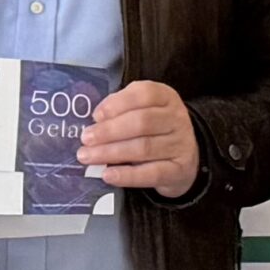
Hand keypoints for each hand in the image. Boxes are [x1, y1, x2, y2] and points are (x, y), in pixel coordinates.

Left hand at [77, 80, 199, 197]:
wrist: (183, 159)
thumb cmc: (153, 131)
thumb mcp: (141, 111)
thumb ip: (120, 108)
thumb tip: (97, 117)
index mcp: (166, 97)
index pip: (145, 94)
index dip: (118, 104)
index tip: (96, 116)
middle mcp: (177, 118)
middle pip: (142, 122)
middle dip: (109, 131)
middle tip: (86, 139)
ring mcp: (181, 144)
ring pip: (144, 148)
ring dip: (111, 153)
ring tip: (88, 157)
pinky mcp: (180, 169)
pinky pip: (152, 173)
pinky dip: (127, 175)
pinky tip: (108, 175)